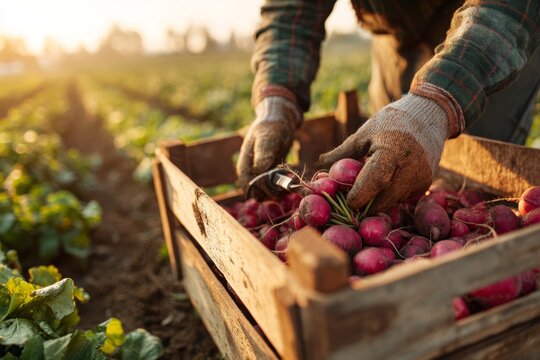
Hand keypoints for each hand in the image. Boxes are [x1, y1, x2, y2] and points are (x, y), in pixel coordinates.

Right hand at [237, 94, 300, 196]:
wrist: (280, 124)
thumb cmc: (272, 128)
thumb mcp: (268, 137)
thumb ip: (264, 152)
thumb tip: (259, 168)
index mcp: (245, 164)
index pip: (246, 185)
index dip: (259, 188)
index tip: (275, 182)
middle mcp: (250, 173)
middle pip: (256, 193)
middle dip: (272, 191)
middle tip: (287, 182)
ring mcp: (260, 176)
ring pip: (266, 194)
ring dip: (279, 191)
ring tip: (291, 180)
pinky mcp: (270, 177)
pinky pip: (274, 190)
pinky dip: (283, 189)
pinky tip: (292, 180)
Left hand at [320, 91, 452, 211]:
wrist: (428, 115)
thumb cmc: (390, 123)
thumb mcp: (364, 133)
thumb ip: (342, 152)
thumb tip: (319, 164)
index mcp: (392, 151)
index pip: (375, 181)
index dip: (359, 195)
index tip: (346, 201)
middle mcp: (410, 167)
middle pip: (383, 200)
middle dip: (365, 205)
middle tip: (350, 202)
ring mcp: (421, 178)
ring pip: (392, 201)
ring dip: (377, 200)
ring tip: (365, 188)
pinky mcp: (426, 184)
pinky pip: (402, 197)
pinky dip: (390, 194)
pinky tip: (385, 182)